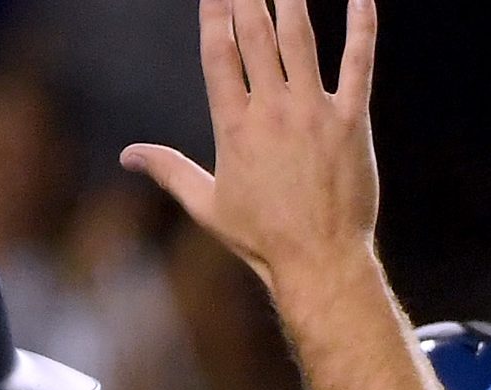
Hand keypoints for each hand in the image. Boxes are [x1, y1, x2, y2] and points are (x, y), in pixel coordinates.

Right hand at [123, 0, 379, 294]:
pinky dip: (362, 27)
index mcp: (234, 127)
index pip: (219, 52)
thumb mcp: (207, 206)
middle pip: (255, 34)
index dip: (215, 13)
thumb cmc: (263, 240)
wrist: (320, 263)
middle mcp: (272, 111)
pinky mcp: (351, 122)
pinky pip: (359, 63)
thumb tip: (127, 156)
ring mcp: (313, 113)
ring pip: (300, 38)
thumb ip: (169, 171)